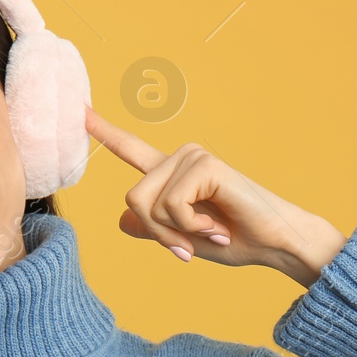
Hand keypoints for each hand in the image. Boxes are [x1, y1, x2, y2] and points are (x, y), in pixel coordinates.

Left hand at [83, 105, 346, 286]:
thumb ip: (153, 228)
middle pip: (131, 199)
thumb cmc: (237, 241)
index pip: (130, 149)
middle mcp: (179, 158)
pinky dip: (192, 226)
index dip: (104, 132)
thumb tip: (121, 220)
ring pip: (146, 204)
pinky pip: (171, 205)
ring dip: (176, 231)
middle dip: (158, 232)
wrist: (276, 245)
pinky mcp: (205, 164)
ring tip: (211, 231)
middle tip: (192, 243)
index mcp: (171, 173)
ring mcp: (192, 157)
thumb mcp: (184, 240)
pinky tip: (218, 226)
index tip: (80, 111)